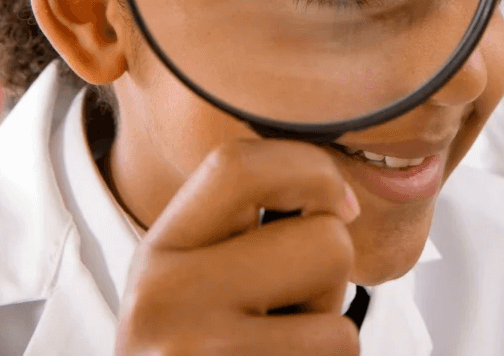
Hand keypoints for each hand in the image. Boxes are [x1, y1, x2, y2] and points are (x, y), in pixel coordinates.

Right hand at [116, 139, 361, 355]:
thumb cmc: (201, 344)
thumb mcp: (196, 274)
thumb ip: (245, 224)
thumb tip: (343, 195)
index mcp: (161, 249)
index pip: (239, 165)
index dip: (312, 170)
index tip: (340, 204)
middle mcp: (164, 299)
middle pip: (326, 243)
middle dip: (331, 279)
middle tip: (285, 311)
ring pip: (340, 323)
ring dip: (326, 338)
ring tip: (275, 352)